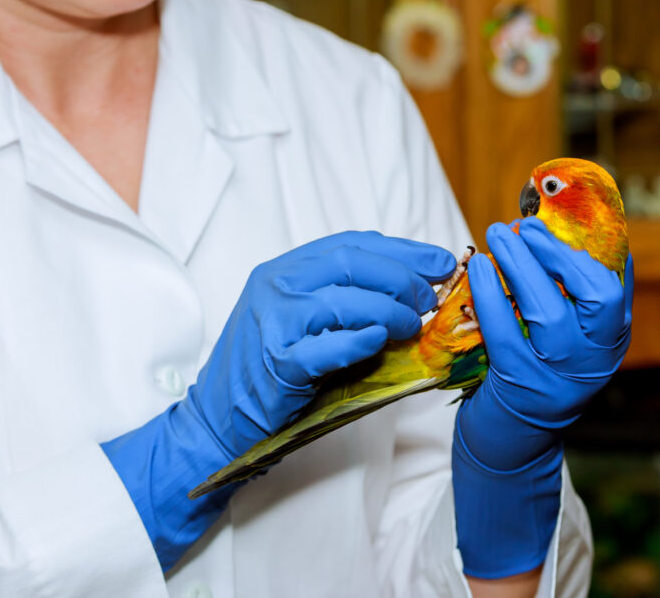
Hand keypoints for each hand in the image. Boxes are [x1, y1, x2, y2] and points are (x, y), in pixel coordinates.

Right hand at [102, 231, 454, 570]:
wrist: (218, 416)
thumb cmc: (271, 370)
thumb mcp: (303, 319)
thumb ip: (346, 298)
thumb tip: (416, 290)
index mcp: (284, 269)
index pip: (351, 244)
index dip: (402, 250)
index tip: (440, 263)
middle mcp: (275, 285)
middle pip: (350, 263)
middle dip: (402, 276)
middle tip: (430, 297)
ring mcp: (272, 323)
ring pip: (342, 299)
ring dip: (390, 309)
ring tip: (413, 325)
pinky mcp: (277, 364)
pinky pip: (325, 347)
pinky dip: (359, 341)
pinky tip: (381, 341)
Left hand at [453, 218, 632, 578]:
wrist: (511, 440)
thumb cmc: (535, 372)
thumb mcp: (568, 338)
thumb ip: (572, 295)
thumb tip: (561, 231)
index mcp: (611, 338)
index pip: (615, 285)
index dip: (591, 247)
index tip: (558, 221)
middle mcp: (595, 358)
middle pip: (593, 293)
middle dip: (557, 250)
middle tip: (522, 224)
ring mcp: (560, 375)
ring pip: (547, 310)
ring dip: (521, 264)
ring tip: (497, 234)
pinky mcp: (520, 385)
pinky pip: (504, 331)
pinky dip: (489, 294)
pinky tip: (478, 268)